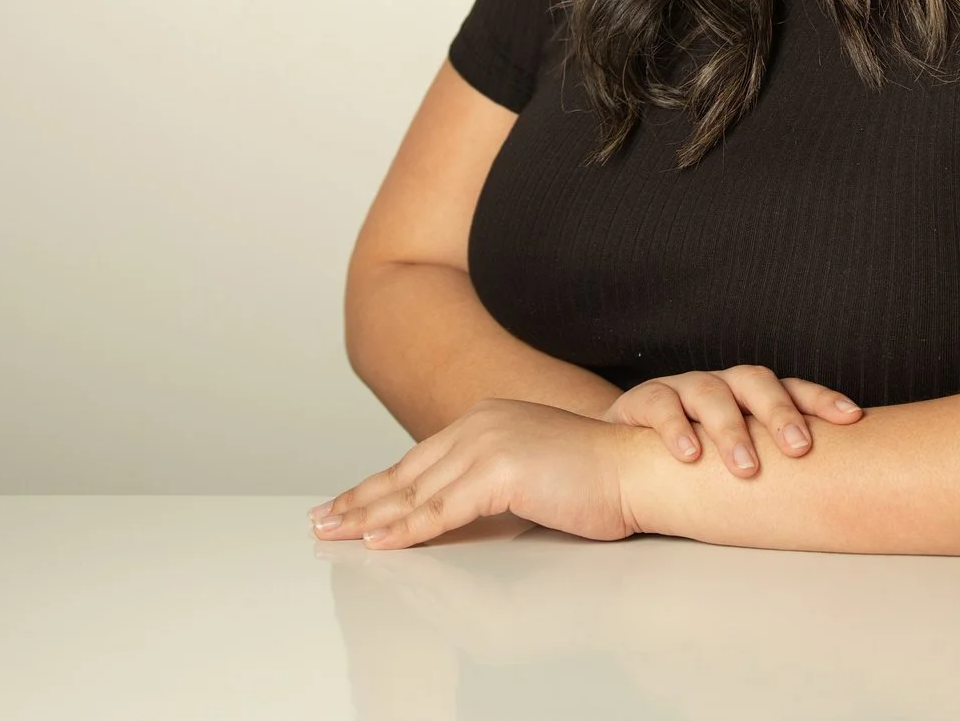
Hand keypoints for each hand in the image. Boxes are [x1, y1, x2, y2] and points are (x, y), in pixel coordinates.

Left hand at [310, 398, 635, 549]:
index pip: (420, 461)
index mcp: (487, 418)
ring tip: (334, 533)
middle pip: (407, 474)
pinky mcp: (500, 470)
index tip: (347, 504)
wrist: (638, 469)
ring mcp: (489, 442)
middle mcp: (481, 422)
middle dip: (359, 500)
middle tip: (321, 520)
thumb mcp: (529, 473)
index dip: (379, 486)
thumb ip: (488, 484)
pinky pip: (441, 510)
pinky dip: (405, 529)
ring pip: (415, 493)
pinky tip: (377, 540)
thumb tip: (450, 514)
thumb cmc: (597, 478)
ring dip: (368, 516)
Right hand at [600, 364, 863, 476]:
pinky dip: (675, 428)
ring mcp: (682, 388)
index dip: (822, 400)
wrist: (623, 458)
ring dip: (731, 428)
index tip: (852, 418)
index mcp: (750, 395)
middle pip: (754, 382)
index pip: (792, 388)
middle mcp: (721, 384)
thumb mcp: (736, 457)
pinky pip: (661, 405)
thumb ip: (773, 462)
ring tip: (746, 467)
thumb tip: (839, 493)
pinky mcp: (643, 400)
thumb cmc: (696, 461)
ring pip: (711, 391)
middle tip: (799, 448)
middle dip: (779, 412)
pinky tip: (690, 455)